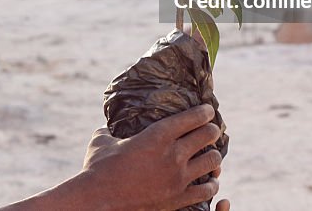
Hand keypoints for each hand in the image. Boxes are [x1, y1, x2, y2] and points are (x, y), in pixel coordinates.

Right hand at [79, 104, 227, 210]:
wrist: (98, 201)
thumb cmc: (97, 168)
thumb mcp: (102, 141)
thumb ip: (110, 132)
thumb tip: (107, 128)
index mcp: (158, 135)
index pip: (193, 117)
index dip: (205, 112)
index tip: (208, 110)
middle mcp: (173, 154)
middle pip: (208, 136)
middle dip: (212, 131)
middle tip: (213, 130)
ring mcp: (178, 178)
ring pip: (212, 162)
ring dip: (215, 157)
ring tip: (213, 156)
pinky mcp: (178, 199)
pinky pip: (206, 190)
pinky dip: (211, 184)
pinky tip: (210, 182)